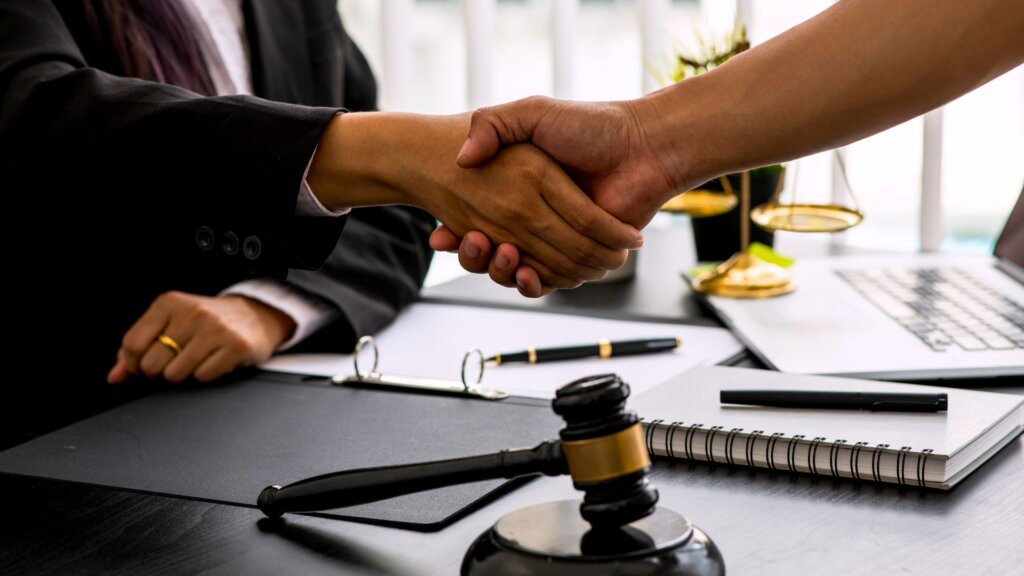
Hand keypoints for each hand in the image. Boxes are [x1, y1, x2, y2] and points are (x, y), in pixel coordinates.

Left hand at [107, 292, 295, 384]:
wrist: (255, 316)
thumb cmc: (208, 322)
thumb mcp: (171, 323)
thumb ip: (140, 347)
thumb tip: (115, 375)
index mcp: (169, 303)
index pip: (133, 344)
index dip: (133, 363)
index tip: (144, 363)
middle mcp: (192, 313)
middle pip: (152, 363)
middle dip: (159, 371)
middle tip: (173, 362)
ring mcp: (215, 329)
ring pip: (175, 374)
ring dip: (182, 374)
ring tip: (194, 360)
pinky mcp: (235, 346)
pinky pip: (203, 376)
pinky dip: (205, 374)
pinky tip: (213, 361)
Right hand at [307, 112, 642, 291]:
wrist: (643, 147)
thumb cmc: (591, 125)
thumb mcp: (534, 113)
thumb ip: (494, 124)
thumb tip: (462, 158)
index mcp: (518, 190)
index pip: (474, 221)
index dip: (454, 234)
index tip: (440, 236)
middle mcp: (532, 218)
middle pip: (489, 252)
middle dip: (474, 255)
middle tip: (472, 240)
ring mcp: (555, 240)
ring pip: (515, 271)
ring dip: (501, 271)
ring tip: (502, 253)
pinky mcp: (580, 259)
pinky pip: (550, 281)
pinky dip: (535, 283)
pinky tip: (526, 272)